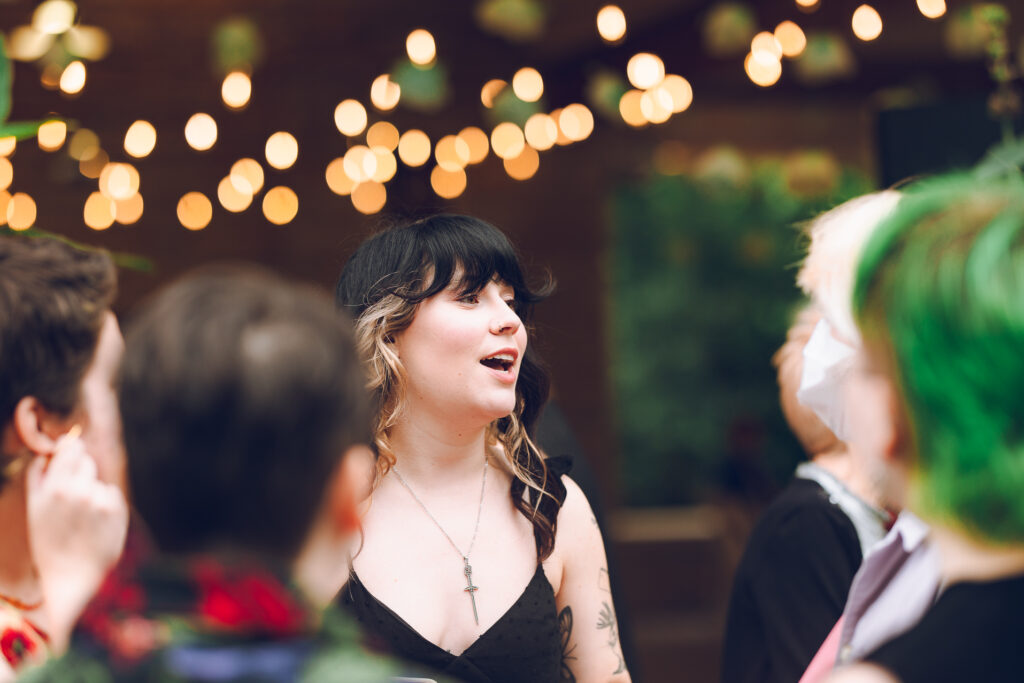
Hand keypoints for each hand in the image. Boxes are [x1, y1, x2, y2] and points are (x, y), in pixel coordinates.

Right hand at [26, 431, 128, 651]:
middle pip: (87, 462)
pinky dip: (106, 505)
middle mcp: (77, 490)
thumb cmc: (49, 542)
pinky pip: (112, 495)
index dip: (72, 452)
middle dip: (82, 476)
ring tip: (82, 520)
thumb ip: (39, 475)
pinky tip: (95, 524)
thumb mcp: (35, 507)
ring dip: (93, 494)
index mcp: (52, 488)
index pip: (70, 449)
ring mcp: (98, 499)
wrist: (69, 577)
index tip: (72, 456)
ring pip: (99, 482)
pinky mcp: (116, 509)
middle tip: (73, 502)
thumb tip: (50, 450)